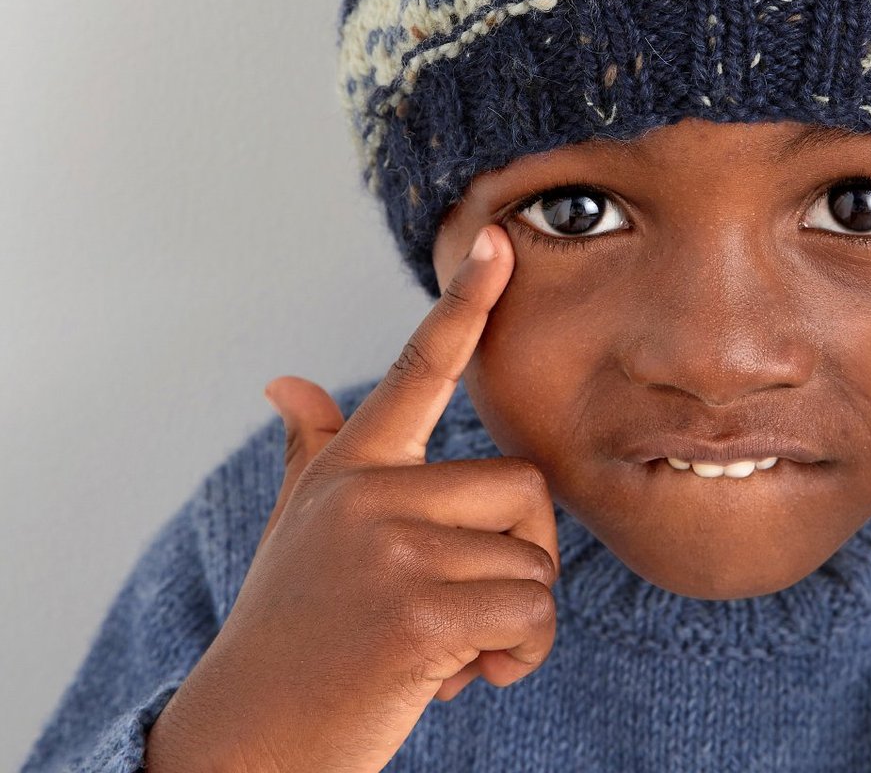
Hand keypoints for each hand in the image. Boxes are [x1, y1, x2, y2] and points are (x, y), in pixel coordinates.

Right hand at [144, 224, 558, 772]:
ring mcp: (391, 548)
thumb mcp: (296, 529)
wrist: (244, 745)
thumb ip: (310, 450)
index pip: (419, 370)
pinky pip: (528, 615)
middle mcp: (369, 491)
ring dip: (513, 623)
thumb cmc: (286, 632)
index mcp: (351, 465)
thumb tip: (285, 380)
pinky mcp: (416, 611)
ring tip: (446, 649)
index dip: (464, 304)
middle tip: (462, 610)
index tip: (497, 243)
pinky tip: (458, 679)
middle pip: (524, 489)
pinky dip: (518, 658)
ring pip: (532, 563)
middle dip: (518, 559)